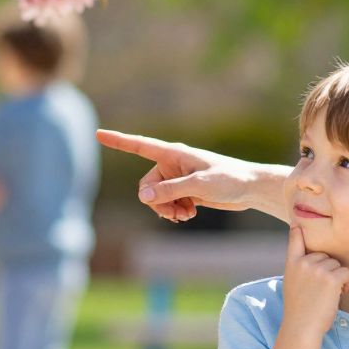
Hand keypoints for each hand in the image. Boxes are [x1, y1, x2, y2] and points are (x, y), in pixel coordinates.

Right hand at [97, 129, 268, 222]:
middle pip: (146, 186)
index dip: (118, 141)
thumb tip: (144, 196)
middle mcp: (172, 164)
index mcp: (173, 153)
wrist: (250, 188)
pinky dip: (173, 211)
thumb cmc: (230, 179)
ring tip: (186, 215)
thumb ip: (172, 190)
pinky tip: (189, 214)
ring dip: (166, 209)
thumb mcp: (201, 185)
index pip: (140, 146)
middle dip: (156, 202)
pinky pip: (166, 203)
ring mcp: (177, 178)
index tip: (98, 133)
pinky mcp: (184, 190)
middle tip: (176, 212)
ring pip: (155, 198)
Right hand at [281, 222, 348, 338]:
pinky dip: (347, 283)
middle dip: (329, 270)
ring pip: (337, 264)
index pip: (295, 241)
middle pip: (326, 255)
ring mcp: (317, 269)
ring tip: (329, 294)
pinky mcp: (331, 278)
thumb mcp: (292, 284)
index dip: (298, 231)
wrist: (302, 327)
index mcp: (292, 264)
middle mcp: (303, 263)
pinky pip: (346, 272)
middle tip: (323, 290)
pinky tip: (338, 295)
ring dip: (338, 278)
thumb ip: (299, 268)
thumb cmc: (300, 310)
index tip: (298, 222)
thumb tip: (310, 257)